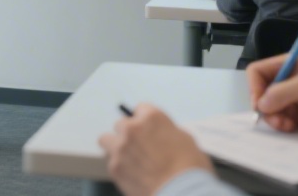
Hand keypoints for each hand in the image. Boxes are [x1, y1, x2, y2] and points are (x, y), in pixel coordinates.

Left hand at [98, 104, 212, 195]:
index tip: (148, 129)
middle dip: (129, 134)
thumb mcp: (185, 140)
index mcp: (152, 118)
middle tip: (140, 147)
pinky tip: (131, 174)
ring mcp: (121, 148)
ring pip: (107, 140)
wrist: (181, 192)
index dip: (146, 121)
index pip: (140, 109)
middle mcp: (132, 129)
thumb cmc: (190, 168)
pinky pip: (111, 162)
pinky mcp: (115, 168)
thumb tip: (161, 136)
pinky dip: (119, 167)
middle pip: (121, 124)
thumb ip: (166, 132)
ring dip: (115, 146)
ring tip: (127, 158)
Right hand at [247, 54, 297, 134]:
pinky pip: (279, 118)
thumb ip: (280, 93)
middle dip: (264, 106)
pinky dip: (281, 123)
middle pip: (260, 92)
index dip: (254, 86)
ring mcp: (291, 97)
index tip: (259, 102)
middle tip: (274, 119)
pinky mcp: (296, 113)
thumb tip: (261, 104)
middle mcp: (286, 79)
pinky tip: (290, 127)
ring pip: (268, 107)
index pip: (257, 71)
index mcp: (287, 64)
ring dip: (273, 117)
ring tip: (285, 124)